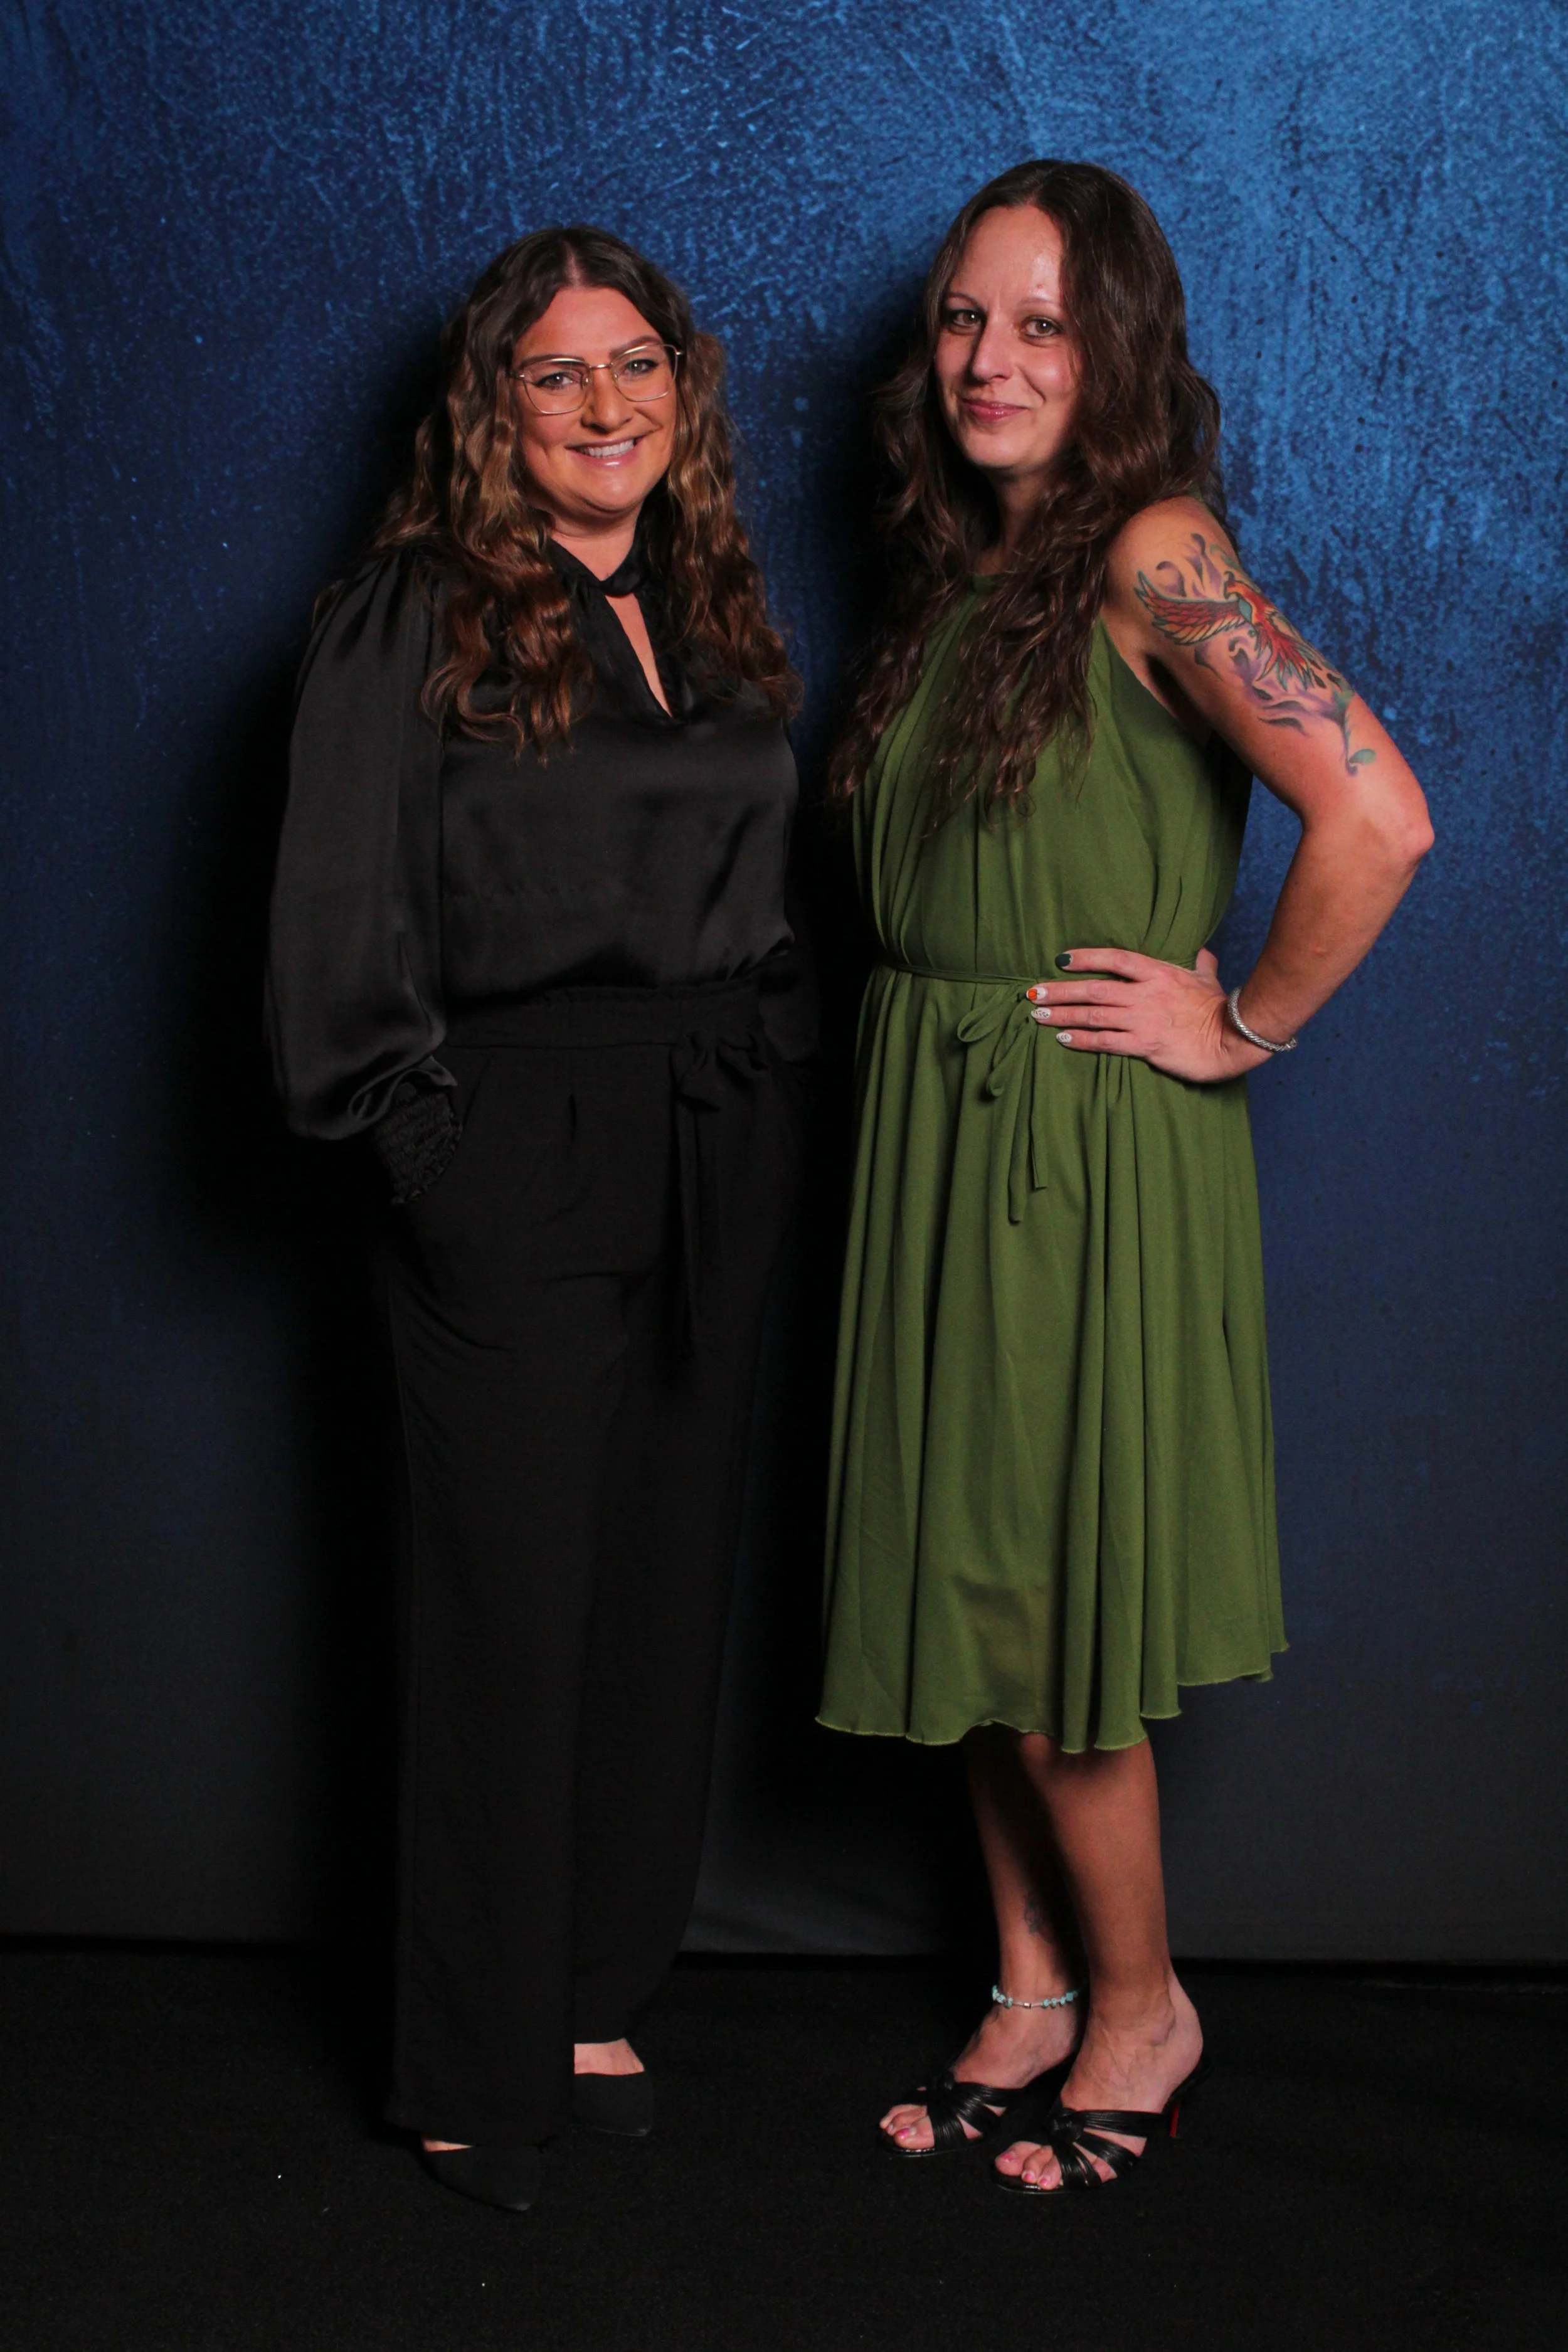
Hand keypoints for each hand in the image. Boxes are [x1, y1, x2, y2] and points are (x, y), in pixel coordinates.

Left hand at [1027, 947, 1268, 1083]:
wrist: (1233, 1039)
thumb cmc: (1220, 1009)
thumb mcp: (1208, 980)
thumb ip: (1201, 965)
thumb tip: (1202, 954)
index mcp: (1159, 973)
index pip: (1116, 959)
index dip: (1086, 957)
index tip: (1061, 959)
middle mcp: (1146, 993)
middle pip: (1094, 988)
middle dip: (1061, 989)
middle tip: (1034, 992)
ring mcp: (1144, 1019)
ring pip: (1094, 1014)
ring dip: (1062, 1013)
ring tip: (1038, 1014)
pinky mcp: (1145, 1045)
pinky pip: (1105, 1041)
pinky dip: (1081, 1039)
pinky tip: (1063, 1038)